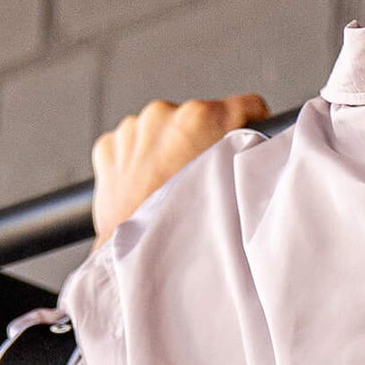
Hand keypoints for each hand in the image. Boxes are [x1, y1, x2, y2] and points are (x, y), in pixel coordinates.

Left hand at [91, 94, 269, 246]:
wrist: (135, 258)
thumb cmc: (185, 228)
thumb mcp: (233, 187)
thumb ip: (244, 158)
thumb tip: (257, 151)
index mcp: (200, 116)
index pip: (247, 106)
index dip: (253, 126)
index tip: (247, 145)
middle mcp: (163, 114)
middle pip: (199, 119)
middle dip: (202, 143)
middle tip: (200, 179)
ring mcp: (131, 129)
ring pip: (162, 132)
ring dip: (168, 152)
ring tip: (170, 188)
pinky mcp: (108, 146)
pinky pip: (130, 145)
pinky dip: (137, 162)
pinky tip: (145, 187)